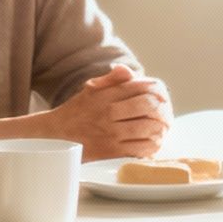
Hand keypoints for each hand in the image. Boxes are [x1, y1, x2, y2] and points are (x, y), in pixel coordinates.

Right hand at [49, 64, 171, 159]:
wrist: (54, 136)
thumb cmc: (76, 111)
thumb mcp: (91, 89)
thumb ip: (112, 79)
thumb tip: (126, 70)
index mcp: (107, 94)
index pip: (141, 87)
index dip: (158, 90)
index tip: (163, 96)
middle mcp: (109, 112)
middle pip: (149, 106)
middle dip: (163, 109)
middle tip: (167, 114)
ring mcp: (111, 132)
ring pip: (149, 128)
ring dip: (161, 128)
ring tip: (163, 129)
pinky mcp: (112, 151)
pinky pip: (141, 148)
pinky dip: (152, 146)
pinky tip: (153, 143)